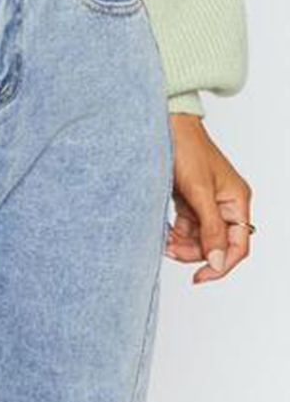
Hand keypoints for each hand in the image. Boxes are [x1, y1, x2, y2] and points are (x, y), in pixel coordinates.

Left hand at [165, 113, 253, 283]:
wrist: (166, 124)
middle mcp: (225, 203)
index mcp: (237, 200)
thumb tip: (219, 261)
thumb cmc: (186, 148)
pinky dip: (175, 233)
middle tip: (170, 250)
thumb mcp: (199, 191)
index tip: (199, 277)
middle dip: (194, 252)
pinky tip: (162, 232)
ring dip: (182, 244)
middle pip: (216, 244)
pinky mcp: (190, 199)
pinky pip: (186, 226)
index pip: (238, 245)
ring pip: (199, 238)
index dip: (221, 265)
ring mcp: (207, 202)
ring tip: (163, 241)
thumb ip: (210, 228)